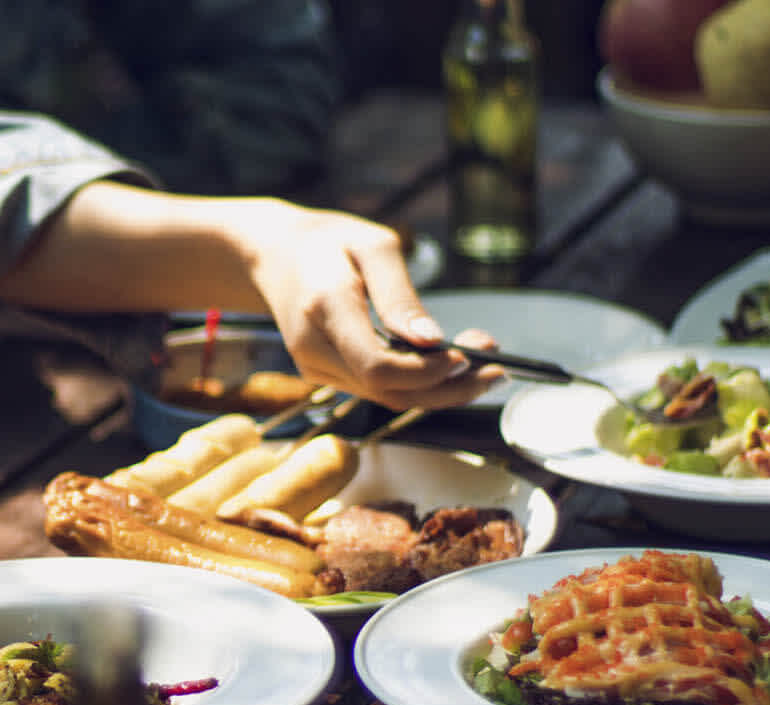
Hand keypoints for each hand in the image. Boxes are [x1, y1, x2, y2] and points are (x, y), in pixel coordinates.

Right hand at [238, 203, 502, 410]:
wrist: (273, 255)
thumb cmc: (327, 242)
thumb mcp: (374, 247)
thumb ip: (401, 297)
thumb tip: (432, 342)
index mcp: (325, 307)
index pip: (378, 366)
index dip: (427, 373)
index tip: (467, 357)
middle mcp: (314, 347)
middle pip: (387, 391)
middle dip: (448, 388)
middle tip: (495, 370)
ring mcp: (315, 367)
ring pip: (385, 397)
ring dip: (439, 389)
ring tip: (483, 364)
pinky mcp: (323, 375)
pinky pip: (376, 389)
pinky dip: (416, 383)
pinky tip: (446, 363)